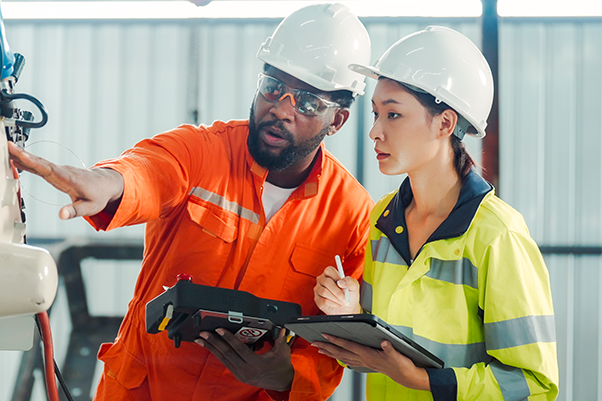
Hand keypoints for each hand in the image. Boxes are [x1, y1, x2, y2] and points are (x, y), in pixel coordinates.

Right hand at [8, 141, 123, 218]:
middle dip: (23, 154)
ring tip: (6, 150)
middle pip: (39, 162)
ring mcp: (59, 170)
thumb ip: (75, 211)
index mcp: (68, 178)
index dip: (34, 162)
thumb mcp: (90, 207)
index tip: (20, 155)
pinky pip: (40, 165)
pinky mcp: (56, 172)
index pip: (48, 169)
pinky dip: (28, 162)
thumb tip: (61, 215)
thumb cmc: (99, 196)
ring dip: (22, 156)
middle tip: (7, 146)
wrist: (106, 184)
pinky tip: (16, 160)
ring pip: (38, 162)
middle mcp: (62, 171)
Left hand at [195, 328, 293, 391]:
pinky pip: (226, 363)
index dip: (228, 338)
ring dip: (211, 348)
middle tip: (203, 333)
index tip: (219, 329)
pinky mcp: (239, 375)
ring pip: (223, 359)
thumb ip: (280, 339)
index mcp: (256, 364)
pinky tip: (211, 347)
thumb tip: (281, 328)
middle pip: (227, 354)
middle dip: (214, 342)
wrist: (282, 383)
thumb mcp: (283, 352)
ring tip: (201, 340)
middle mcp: (246, 370)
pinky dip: (218, 354)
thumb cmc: (282, 367)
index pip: (239, 348)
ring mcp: (241, 374)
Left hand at [313, 335, 429, 390]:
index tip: (325, 335)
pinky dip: (341, 358)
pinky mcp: (366, 364)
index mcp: (368, 354)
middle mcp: (363, 359)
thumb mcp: (397, 355)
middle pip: (340, 352)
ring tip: (320, 349)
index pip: (348, 345)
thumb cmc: (401, 365)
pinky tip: (337, 357)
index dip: (336, 340)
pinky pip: (349, 361)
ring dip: (330, 352)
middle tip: (314, 342)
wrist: (406, 376)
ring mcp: (363, 362)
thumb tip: (384, 341)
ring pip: (342, 356)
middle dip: (326, 347)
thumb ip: (389, 348)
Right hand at [314, 266, 360, 314]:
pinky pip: (324, 301)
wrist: (347, 309)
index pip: (329, 270)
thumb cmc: (350, 295)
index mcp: (330, 274)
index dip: (336, 277)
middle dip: (338, 291)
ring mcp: (318, 289)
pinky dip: (334, 304)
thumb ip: (350, 281)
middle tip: (345, 297)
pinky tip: (337, 304)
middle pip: (327, 282)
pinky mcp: (317, 299)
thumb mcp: (354, 287)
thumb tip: (340, 282)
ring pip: (324, 292)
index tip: (343, 284)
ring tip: (342, 302)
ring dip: (336, 299)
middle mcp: (322, 280)